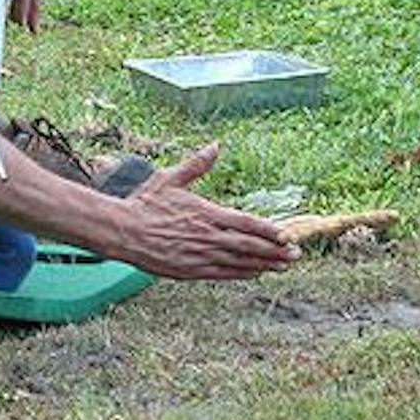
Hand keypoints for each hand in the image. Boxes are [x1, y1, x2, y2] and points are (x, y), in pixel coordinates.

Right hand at [116, 143, 297, 279]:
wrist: (122, 231)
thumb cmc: (146, 203)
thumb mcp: (171, 178)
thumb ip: (197, 164)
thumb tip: (215, 145)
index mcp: (206, 213)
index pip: (246, 223)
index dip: (269, 231)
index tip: (287, 235)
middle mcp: (207, 236)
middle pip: (249, 246)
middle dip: (275, 251)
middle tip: (296, 255)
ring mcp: (200, 256)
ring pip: (239, 262)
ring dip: (264, 265)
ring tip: (284, 266)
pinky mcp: (190, 271)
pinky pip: (222, 274)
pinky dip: (241, 275)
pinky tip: (255, 274)